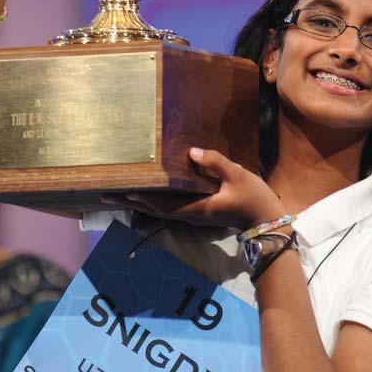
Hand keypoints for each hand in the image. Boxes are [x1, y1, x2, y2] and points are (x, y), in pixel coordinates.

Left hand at [100, 148, 285, 229]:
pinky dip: (152, 202)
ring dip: (138, 203)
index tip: (124, 191)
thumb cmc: (253, 197)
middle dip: (130, 203)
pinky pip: (168, 208)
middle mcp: (191, 215)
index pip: (164, 205)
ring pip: (159, 210)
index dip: (144, 198)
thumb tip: (191, 152)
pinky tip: (144, 195)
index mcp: (198, 208)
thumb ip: (214, 162)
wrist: (266, 219)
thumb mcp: (237, 175)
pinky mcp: (197, 212)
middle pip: (154, 210)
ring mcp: (193, 215)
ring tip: (116, 195)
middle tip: (105, 196)